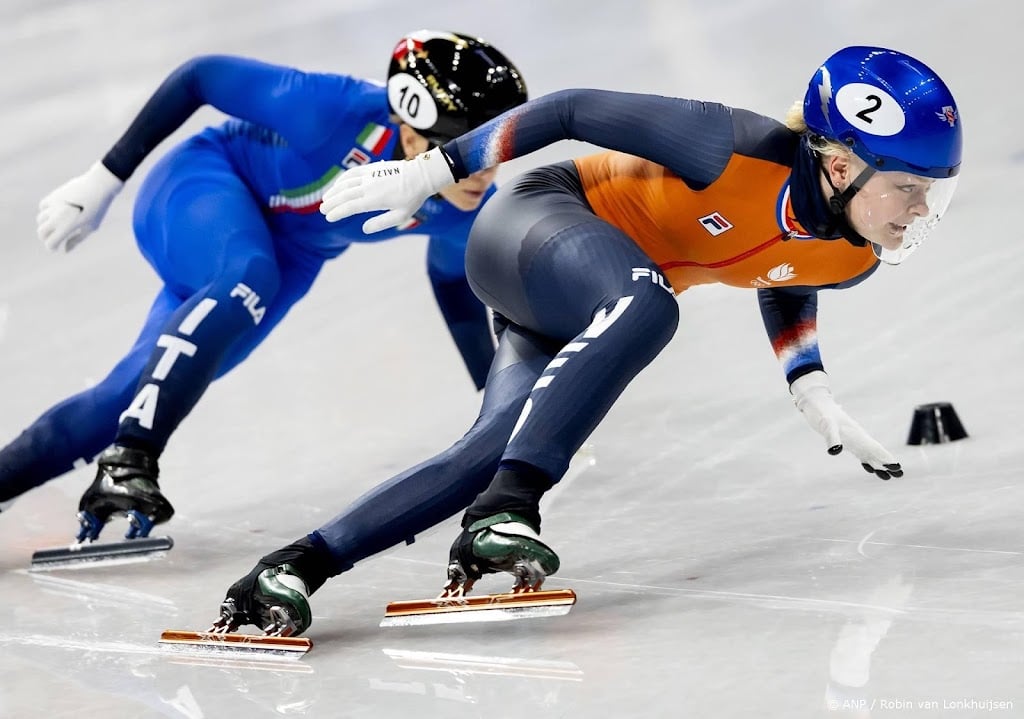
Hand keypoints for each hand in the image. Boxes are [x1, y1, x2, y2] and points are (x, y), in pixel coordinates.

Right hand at [36, 161, 123, 251]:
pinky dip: (45, 212)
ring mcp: (54, 205)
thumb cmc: (98, 209)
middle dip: (45, 238)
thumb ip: (77, 239)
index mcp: (68, 226)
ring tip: (54, 227)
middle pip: (41, 232)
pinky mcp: (54, 195)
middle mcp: (58, 216)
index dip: (52, 247)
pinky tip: (53, 213)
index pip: (51, 242)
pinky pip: (42, 206)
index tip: (56, 248)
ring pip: (40, 219)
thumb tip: (65, 250)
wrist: (98, 186)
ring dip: (45, 225)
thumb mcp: (91, 227)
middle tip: (52, 239)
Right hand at [320, 147, 454, 231]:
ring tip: (325, 199)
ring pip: (345, 183)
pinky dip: (342, 179)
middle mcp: (370, 186)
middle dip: (331, 203)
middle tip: (322, 210)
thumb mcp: (401, 216)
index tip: (329, 218)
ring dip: (334, 191)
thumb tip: (365, 229)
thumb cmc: (412, 198)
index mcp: (376, 199)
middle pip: (344, 195)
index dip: (338, 212)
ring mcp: (370, 175)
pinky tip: (338, 185)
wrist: (421, 175)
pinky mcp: (372, 168)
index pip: (350, 207)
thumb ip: (382, 223)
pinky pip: (352, 173)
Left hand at [790, 371, 902, 479]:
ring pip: (869, 454)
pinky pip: (860, 453)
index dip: (885, 457)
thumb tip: (834, 452)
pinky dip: (866, 461)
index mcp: (856, 434)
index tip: (896, 467)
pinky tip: (870, 468)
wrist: (816, 402)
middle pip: (875, 452)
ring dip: (879, 464)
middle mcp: (857, 437)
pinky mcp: (846, 440)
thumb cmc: (822, 413)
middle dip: (887, 463)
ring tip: (889, 476)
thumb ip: (831, 438)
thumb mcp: (826, 425)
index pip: (874, 448)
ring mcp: (852, 439)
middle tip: (900, 474)